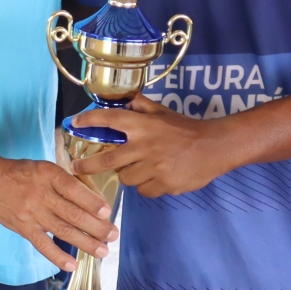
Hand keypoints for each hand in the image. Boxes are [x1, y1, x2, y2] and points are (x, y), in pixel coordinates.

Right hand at [0, 156, 114, 271]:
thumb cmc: (22, 173)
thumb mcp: (44, 167)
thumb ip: (66, 182)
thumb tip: (93, 201)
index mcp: (49, 175)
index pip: (73, 189)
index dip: (91, 201)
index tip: (107, 211)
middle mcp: (41, 194)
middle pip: (72, 213)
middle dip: (96, 227)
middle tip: (113, 235)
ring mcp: (32, 213)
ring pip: (62, 230)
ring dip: (85, 242)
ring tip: (102, 251)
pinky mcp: (24, 228)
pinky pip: (42, 244)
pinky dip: (57, 256)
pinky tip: (72, 265)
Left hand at [72, 96, 239, 196]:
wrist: (216, 147)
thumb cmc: (186, 129)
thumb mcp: (163, 112)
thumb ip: (141, 107)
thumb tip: (122, 99)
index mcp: (143, 126)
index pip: (110, 120)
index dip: (89, 120)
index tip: (74, 124)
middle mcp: (145, 146)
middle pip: (107, 160)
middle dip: (87, 165)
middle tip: (76, 166)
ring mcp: (154, 167)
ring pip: (126, 178)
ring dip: (128, 174)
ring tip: (140, 168)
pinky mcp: (164, 184)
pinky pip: (144, 190)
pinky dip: (146, 186)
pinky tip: (156, 178)